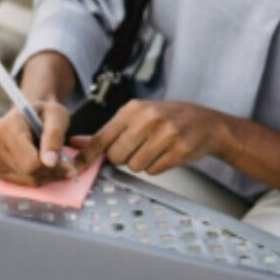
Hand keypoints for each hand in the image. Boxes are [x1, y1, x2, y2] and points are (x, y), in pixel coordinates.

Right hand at [0, 98, 77, 185]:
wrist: (29, 114)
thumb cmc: (44, 112)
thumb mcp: (57, 115)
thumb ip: (54, 136)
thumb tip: (50, 162)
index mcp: (6, 127)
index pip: (31, 163)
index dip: (54, 168)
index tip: (69, 166)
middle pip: (29, 173)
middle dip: (51, 172)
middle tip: (66, 165)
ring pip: (26, 180)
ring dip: (45, 175)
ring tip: (52, 159)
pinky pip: (21, 182)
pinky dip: (36, 177)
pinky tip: (41, 163)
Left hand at [72, 99, 227, 175]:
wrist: (206, 123)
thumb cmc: (168, 118)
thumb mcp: (137, 116)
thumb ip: (108, 132)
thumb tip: (77, 144)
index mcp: (134, 109)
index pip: (102, 137)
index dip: (87, 156)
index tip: (73, 168)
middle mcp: (148, 118)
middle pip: (117, 156)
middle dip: (123, 158)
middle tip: (138, 147)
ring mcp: (165, 134)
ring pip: (135, 166)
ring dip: (142, 163)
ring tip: (156, 148)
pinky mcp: (178, 150)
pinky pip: (154, 171)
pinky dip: (157, 167)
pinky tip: (167, 153)